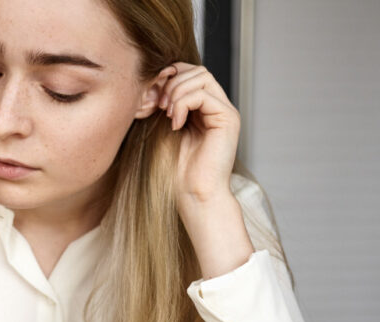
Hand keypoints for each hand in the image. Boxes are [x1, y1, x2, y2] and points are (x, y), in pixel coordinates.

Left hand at [156, 63, 241, 209]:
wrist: (192, 193)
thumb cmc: (176, 167)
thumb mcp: (163, 126)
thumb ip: (163, 103)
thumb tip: (154, 79)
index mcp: (203, 107)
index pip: (189, 72)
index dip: (169, 76)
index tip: (152, 97)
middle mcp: (217, 106)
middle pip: (197, 70)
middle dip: (172, 83)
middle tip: (158, 106)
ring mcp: (225, 111)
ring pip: (201, 76)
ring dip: (177, 92)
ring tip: (167, 115)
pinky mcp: (228, 119)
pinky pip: (203, 94)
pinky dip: (184, 104)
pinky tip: (176, 124)